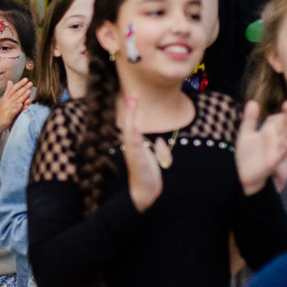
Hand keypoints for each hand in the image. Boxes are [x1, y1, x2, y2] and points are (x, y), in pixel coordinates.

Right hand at [0, 78, 31, 132]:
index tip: (26, 79)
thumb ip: (7, 91)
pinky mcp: (7, 117)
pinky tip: (21, 105)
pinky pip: (13, 112)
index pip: (13, 89)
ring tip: (28, 91)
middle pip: (16, 94)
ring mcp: (7, 109)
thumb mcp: (3, 100)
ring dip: (22, 96)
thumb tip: (10, 81)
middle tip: (30, 83)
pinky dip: (16, 108)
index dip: (19, 84)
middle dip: (23, 88)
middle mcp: (6, 103)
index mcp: (5, 99)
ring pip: (16, 102)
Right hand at [120, 95, 162, 212]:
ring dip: (130, 115)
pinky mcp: (136, 158)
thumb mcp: (155, 158)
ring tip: (131, 101)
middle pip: (128, 122)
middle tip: (131, 94)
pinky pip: (134, 143)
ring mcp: (132, 151)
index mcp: (135, 144)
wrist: (145, 192)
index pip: (132, 122)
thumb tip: (158, 140)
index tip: (133, 96)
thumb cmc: (148, 176)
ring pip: (130, 129)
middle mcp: (131, 145)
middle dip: (130, 108)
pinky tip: (133, 125)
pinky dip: (132, 133)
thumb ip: (157, 148)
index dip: (132, 110)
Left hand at [236, 100, 286, 195]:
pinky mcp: (273, 162)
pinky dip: (284, 149)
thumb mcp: (246, 133)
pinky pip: (281, 155)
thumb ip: (250, 118)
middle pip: (285, 126)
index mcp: (269, 132)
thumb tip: (253, 101)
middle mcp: (275, 140)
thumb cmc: (247, 153)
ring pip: (286, 137)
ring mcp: (276, 150)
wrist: (243, 174)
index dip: (285, 110)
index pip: (279, 118)